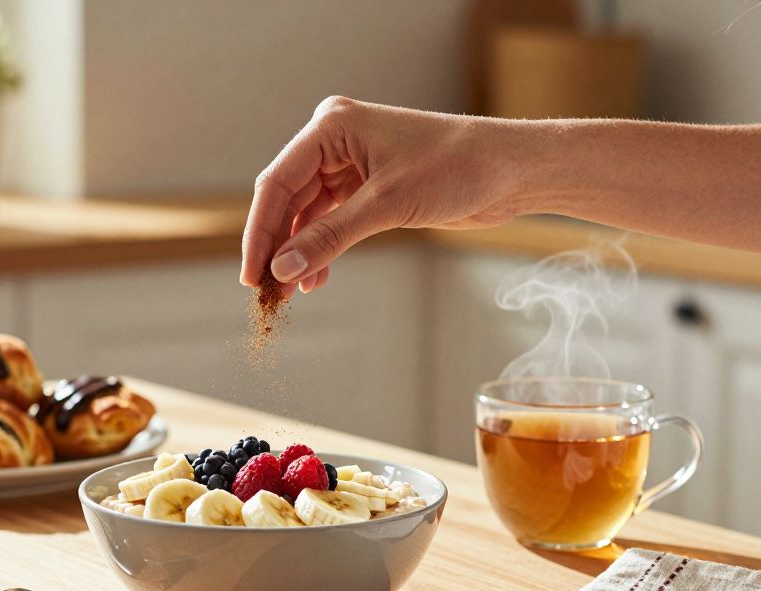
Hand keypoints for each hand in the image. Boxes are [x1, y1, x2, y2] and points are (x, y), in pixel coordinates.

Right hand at [239, 96, 525, 293]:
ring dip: (300, 252)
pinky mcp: (368, 185)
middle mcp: (335, 140)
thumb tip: (282, 270)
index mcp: (331, 126)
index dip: (259, 232)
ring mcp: (351, 163)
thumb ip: (329, 237)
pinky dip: (323, 248)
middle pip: (287, 199)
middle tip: (267, 292)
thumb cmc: (456, 167)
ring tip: (292, 293)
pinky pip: (331, 219)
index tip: (251, 276)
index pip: (277, 182)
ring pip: (307, 213)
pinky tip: (317, 278)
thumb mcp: (386, 205)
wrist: (509, 169)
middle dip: (278, 246)